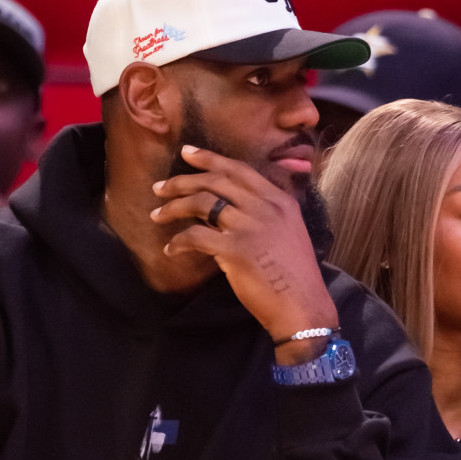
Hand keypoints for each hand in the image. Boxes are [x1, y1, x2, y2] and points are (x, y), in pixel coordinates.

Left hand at [150, 145, 337, 353]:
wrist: (303, 306)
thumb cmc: (294, 276)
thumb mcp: (287, 233)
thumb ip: (263, 215)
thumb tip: (225, 210)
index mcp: (279, 200)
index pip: (239, 170)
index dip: (210, 158)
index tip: (187, 153)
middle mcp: (265, 207)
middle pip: (215, 181)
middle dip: (182, 181)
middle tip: (160, 187)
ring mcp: (250, 227)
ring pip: (201, 203)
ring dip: (173, 208)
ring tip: (157, 215)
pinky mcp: (235, 250)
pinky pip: (196, 236)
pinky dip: (178, 242)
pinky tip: (171, 249)